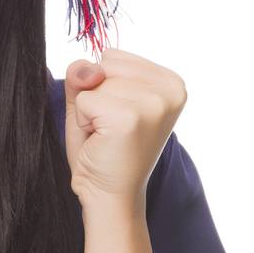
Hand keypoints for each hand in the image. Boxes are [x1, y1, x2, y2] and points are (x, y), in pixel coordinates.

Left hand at [64, 48, 186, 211]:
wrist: (109, 195)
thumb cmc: (103, 149)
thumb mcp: (92, 100)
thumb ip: (85, 73)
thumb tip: (90, 68)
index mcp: (171, 81)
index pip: (113, 56)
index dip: (103, 86)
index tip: (117, 116)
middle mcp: (171, 89)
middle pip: (104, 65)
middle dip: (95, 96)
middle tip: (109, 129)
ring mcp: (154, 102)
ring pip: (94, 81)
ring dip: (89, 111)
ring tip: (106, 135)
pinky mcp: (131, 117)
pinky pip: (84, 100)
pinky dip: (82, 121)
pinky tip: (101, 141)